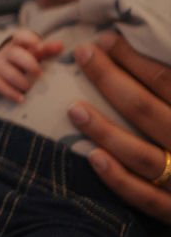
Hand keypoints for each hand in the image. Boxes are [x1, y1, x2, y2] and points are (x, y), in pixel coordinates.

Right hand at [0, 29, 62, 101]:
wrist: (1, 67)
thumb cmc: (25, 59)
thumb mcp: (35, 52)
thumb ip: (48, 49)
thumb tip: (60, 45)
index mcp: (18, 43)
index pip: (21, 37)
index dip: (29, 40)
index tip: (38, 46)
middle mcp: (7, 53)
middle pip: (15, 54)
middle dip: (28, 64)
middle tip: (39, 73)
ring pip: (8, 73)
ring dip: (21, 81)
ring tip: (30, 88)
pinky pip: (0, 86)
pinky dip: (11, 93)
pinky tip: (21, 98)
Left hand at [70, 34, 170, 223]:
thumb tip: (145, 47)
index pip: (165, 80)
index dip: (133, 58)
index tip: (104, 40)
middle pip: (146, 110)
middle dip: (110, 80)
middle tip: (82, 55)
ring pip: (141, 154)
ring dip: (105, 130)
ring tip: (74, 108)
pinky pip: (144, 197)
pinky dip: (118, 178)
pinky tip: (93, 157)